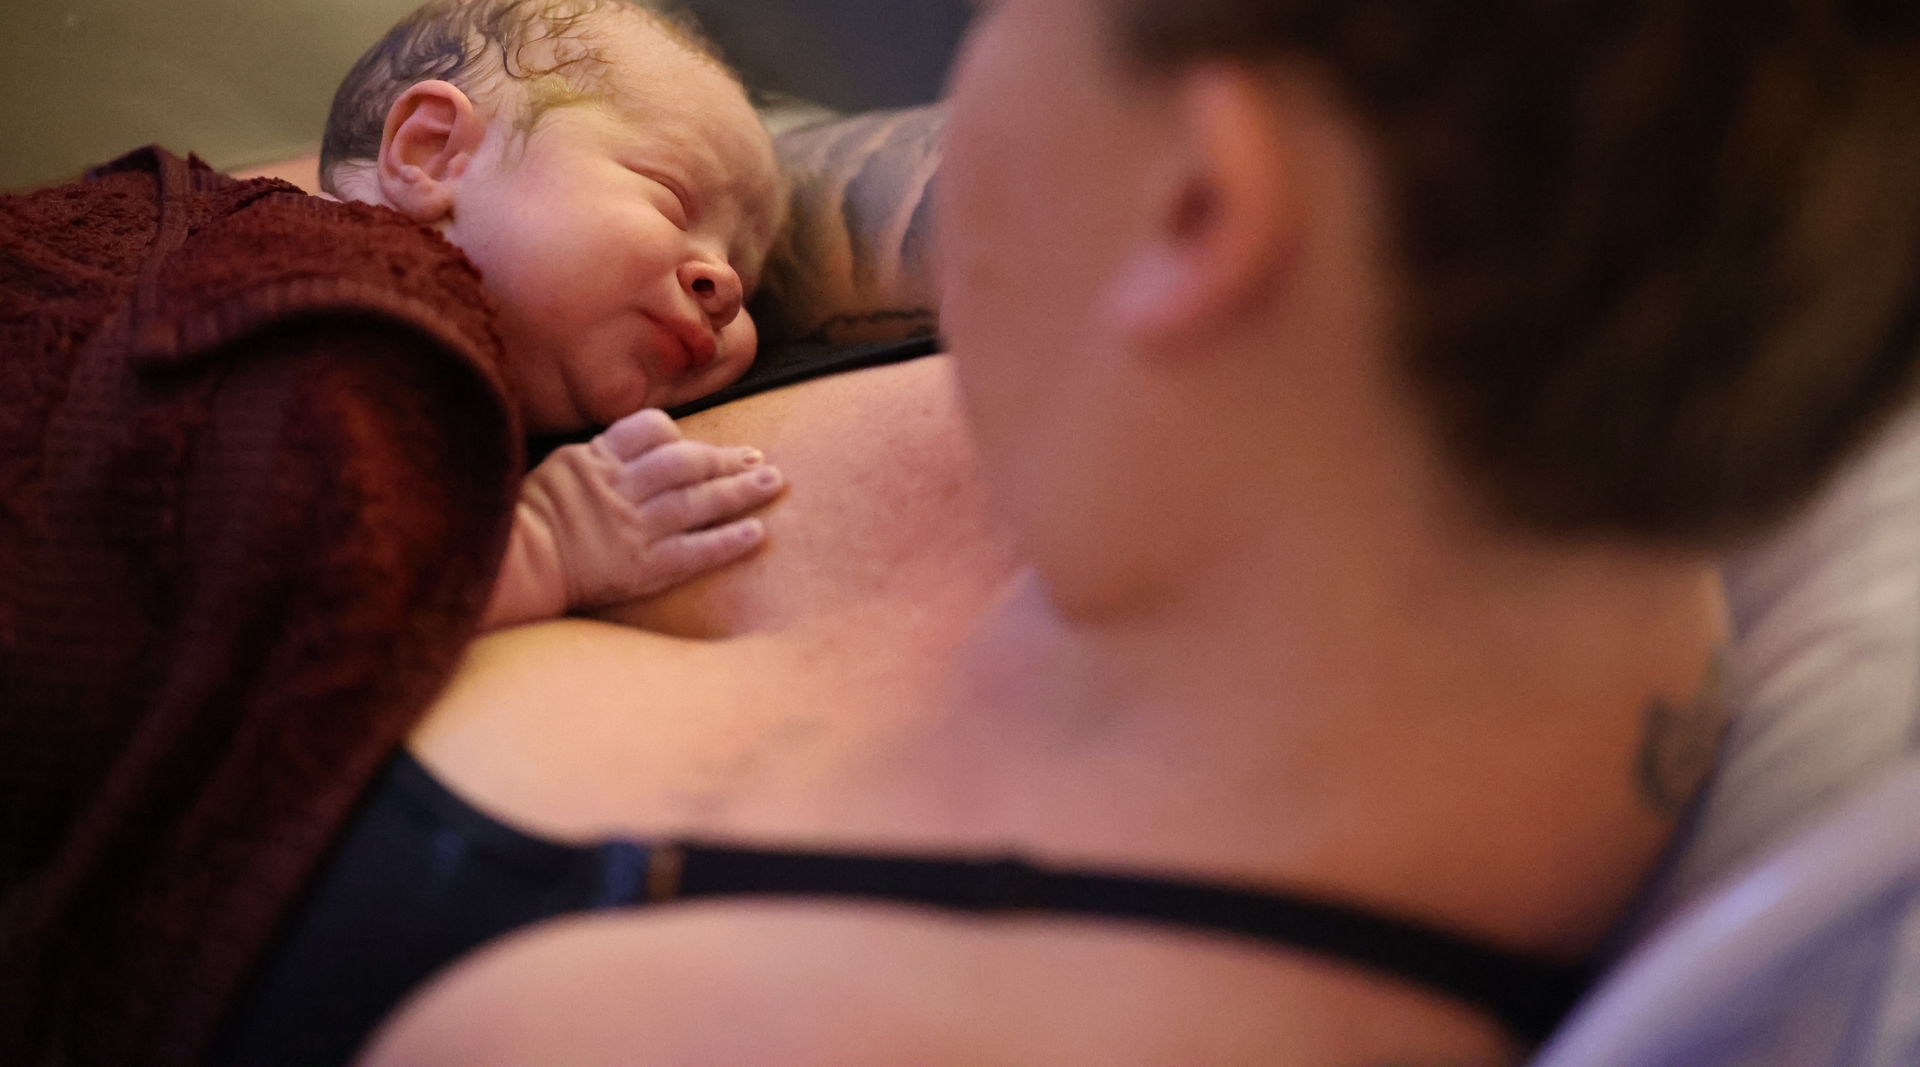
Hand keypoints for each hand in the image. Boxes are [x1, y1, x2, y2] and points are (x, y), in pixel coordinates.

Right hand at [484, 409, 783, 628]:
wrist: (514, 567)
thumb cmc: (529, 519)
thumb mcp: (559, 467)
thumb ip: (601, 454)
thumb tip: (637, 443)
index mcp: (597, 460)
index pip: (651, 430)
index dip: (682, 435)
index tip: (704, 445)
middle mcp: (620, 490)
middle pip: (684, 463)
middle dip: (725, 459)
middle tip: (759, 459)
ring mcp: (633, 529)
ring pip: (696, 502)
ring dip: (739, 492)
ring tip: (772, 483)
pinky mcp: (641, 568)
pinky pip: (692, 552)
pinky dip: (725, 542)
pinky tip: (755, 533)